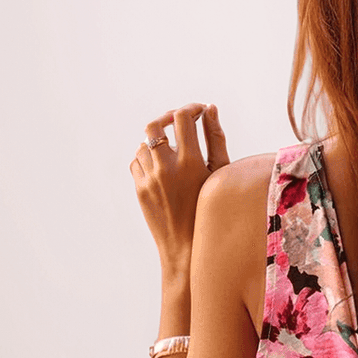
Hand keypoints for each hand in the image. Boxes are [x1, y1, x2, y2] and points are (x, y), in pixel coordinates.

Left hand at [129, 101, 230, 264]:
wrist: (188, 248)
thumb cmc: (213, 210)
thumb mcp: (220, 175)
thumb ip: (216, 138)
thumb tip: (210, 108)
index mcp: (190, 163)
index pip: (182, 118)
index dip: (190, 109)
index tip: (198, 112)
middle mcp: (166, 168)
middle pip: (155, 125)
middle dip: (167, 118)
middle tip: (179, 122)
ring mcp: (149, 179)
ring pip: (144, 144)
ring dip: (157, 142)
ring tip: (172, 150)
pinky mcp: (139, 190)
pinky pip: (137, 162)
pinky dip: (147, 159)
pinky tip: (161, 168)